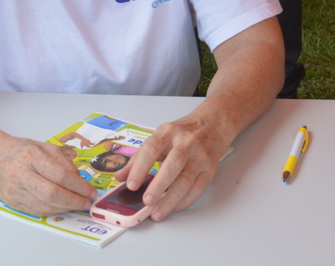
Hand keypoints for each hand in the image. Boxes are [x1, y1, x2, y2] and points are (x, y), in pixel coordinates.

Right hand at [0, 138, 96, 216]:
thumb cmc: (18, 150)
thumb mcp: (42, 146)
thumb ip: (62, 160)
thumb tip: (78, 179)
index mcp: (31, 156)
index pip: (60, 175)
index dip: (79, 186)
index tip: (90, 191)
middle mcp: (21, 174)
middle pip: (53, 193)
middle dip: (74, 201)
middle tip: (86, 202)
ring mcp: (15, 190)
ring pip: (45, 206)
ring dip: (65, 208)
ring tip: (77, 205)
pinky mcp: (12, 202)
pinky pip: (36, 211)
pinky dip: (52, 211)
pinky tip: (62, 207)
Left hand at [114, 115, 230, 221]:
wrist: (214, 123)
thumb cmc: (183, 132)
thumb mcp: (159, 137)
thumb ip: (139, 157)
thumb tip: (120, 177)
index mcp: (168, 132)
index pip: (152, 148)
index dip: (140, 167)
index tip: (130, 184)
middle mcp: (186, 142)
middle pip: (172, 165)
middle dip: (158, 185)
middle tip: (146, 201)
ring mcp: (200, 156)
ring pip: (186, 180)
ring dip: (171, 199)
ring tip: (157, 213)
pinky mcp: (210, 168)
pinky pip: (198, 188)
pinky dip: (184, 201)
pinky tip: (173, 207)